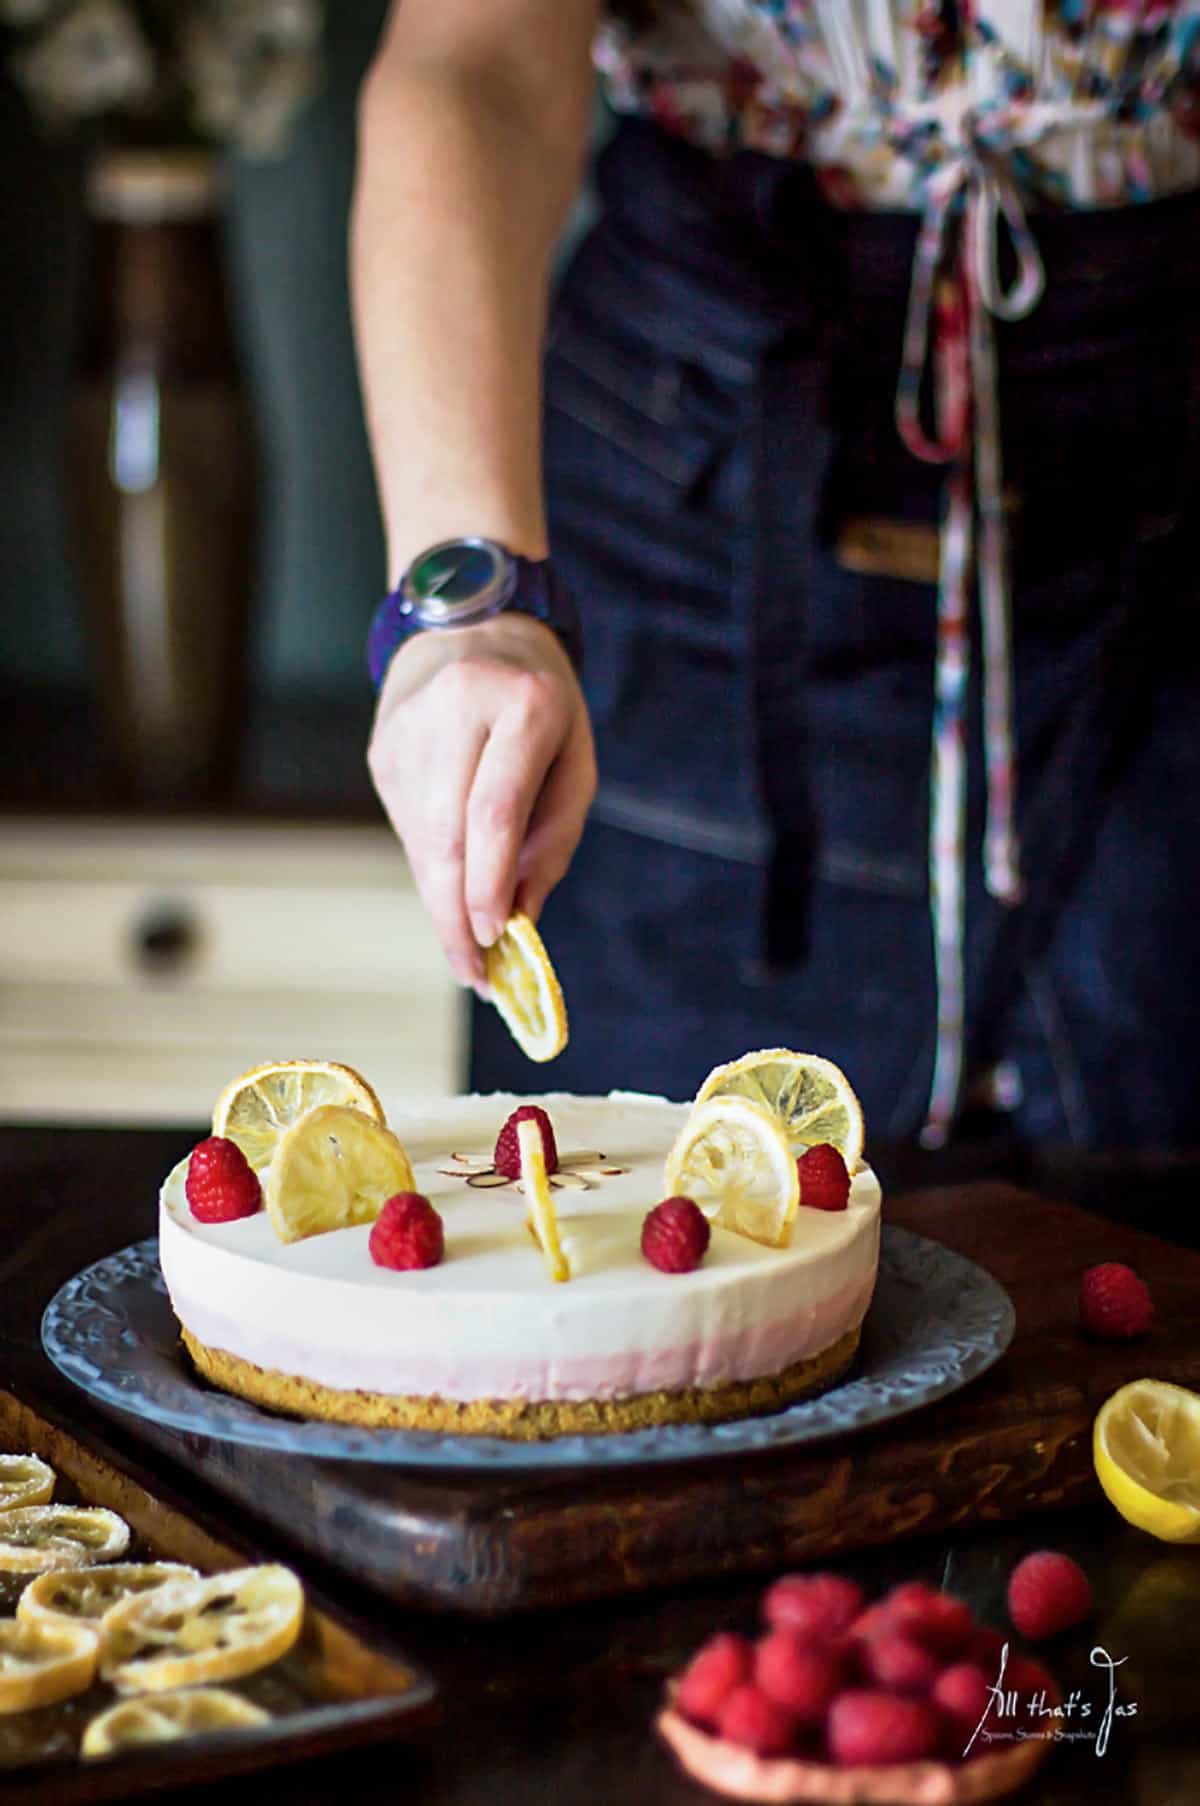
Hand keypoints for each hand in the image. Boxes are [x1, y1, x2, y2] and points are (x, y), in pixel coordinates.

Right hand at [368, 614, 595, 988]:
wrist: (470, 626)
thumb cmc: (541, 703)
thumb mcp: (575, 758)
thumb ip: (555, 837)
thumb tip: (523, 916)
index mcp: (520, 702)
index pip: (494, 811)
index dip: (490, 883)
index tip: (497, 940)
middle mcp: (455, 707)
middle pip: (445, 835)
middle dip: (458, 914)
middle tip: (476, 973)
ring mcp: (408, 727)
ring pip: (418, 838)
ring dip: (441, 902)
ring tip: (469, 951)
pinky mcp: (383, 747)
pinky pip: (407, 826)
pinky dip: (430, 869)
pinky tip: (451, 891)